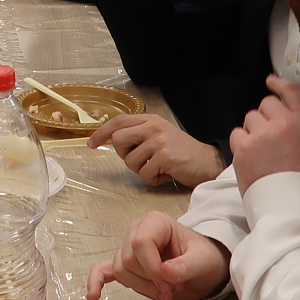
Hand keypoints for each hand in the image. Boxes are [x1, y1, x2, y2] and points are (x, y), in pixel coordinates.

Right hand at [87, 210, 228, 299]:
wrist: (202, 268)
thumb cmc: (204, 258)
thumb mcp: (203, 262)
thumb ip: (187, 266)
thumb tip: (166, 273)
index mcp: (155, 222)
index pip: (140, 243)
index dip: (151, 267)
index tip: (169, 283)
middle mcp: (137, 231)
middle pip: (128, 259)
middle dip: (148, 280)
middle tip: (171, 290)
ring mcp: (127, 248)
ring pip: (120, 271)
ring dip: (140, 287)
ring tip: (163, 294)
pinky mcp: (124, 265)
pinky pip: (102, 270)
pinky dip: (97, 282)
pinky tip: (93, 295)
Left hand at [91, 114, 226, 187]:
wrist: (208, 162)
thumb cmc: (182, 153)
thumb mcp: (160, 136)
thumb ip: (140, 134)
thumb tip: (115, 141)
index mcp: (151, 120)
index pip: (118, 121)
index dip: (102, 132)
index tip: (91, 143)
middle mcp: (153, 126)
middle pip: (118, 140)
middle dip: (125, 156)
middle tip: (143, 161)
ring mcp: (159, 140)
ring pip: (130, 161)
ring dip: (142, 171)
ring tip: (158, 168)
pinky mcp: (164, 156)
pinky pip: (144, 174)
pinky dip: (153, 179)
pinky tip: (166, 174)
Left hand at [229, 76, 299, 189]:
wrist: (288, 204)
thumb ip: (297, 124)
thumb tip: (279, 112)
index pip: (291, 91)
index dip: (279, 83)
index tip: (270, 81)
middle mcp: (283, 122)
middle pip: (266, 103)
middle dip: (265, 116)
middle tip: (269, 137)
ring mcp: (261, 133)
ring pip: (250, 118)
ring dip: (253, 130)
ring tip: (261, 151)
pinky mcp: (243, 146)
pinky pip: (236, 133)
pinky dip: (241, 143)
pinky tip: (251, 157)